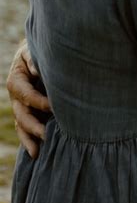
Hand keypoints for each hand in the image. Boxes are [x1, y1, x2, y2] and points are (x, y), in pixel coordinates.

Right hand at [6, 41, 50, 157]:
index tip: (54, 106)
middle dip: (33, 126)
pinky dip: (29, 141)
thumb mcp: (31, 50)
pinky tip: (36, 153)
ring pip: (21, 126)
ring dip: (29, 138)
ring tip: (37, 152)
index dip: (39, 102)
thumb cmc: (36, 50)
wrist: (35, 52)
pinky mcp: (27, 112)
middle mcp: (16, 96)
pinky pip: (25, 129)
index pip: (27, 95)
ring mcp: (20, 106)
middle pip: (22, 115)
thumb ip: (32, 59)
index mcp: (16, 80)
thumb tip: (35, 70)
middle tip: (47, 134)